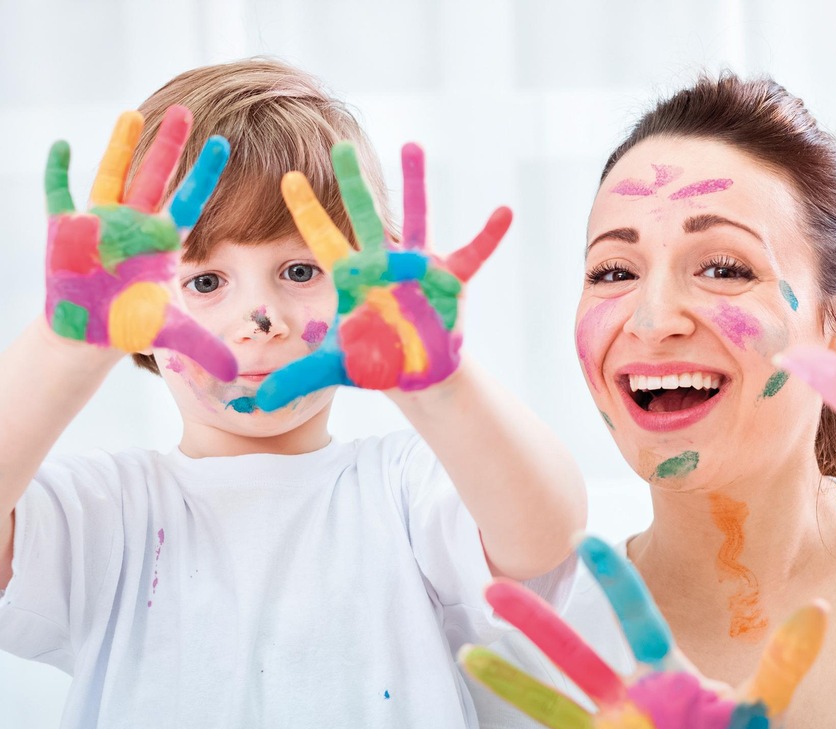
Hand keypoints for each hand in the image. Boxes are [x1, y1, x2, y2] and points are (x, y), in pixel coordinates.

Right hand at [44, 105, 235, 379]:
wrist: (89, 329)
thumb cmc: (131, 323)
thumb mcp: (170, 334)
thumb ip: (203, 347)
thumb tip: (237, 373)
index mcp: (162, 241)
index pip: (191, 201)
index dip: (205, 174)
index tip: (224, 143)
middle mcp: (134, 223)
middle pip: (155, 177)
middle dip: (169, 146)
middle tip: (185, 110)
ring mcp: (99, 222)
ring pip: (112, 175)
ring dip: (120, 147)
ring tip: (131, 113)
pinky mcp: (66, 229)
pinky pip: (60, 193)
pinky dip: (59, 171)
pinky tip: (61, 145)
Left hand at [256, 142, 510, 409]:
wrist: (417, 371)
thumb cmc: (375, 360)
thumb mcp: (335, 368)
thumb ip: (298, 378)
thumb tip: (257, 403)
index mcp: (353, 275)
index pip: (324, 239)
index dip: (307, 211)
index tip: (287, 178)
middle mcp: (384, 262)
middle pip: (365, 216)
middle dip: (353, 183)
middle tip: (340, 146)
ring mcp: (419, 267)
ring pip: (417, 218)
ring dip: (415, 183)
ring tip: (412, 145)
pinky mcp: (451, 280)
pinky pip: (474, 254)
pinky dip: (490, 235)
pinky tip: (504, 212)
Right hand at [461, 536, 827, 728]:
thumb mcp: (764, 714)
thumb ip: (786, 662)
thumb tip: (817, 605)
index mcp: (664, 678)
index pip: (636, 618)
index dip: (612, 580)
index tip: (583, 538)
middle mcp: (625, 704)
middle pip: (574, 655)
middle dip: (535, 623)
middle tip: (493, 587)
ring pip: (550, 708)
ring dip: (511, 686)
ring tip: (470, 657)